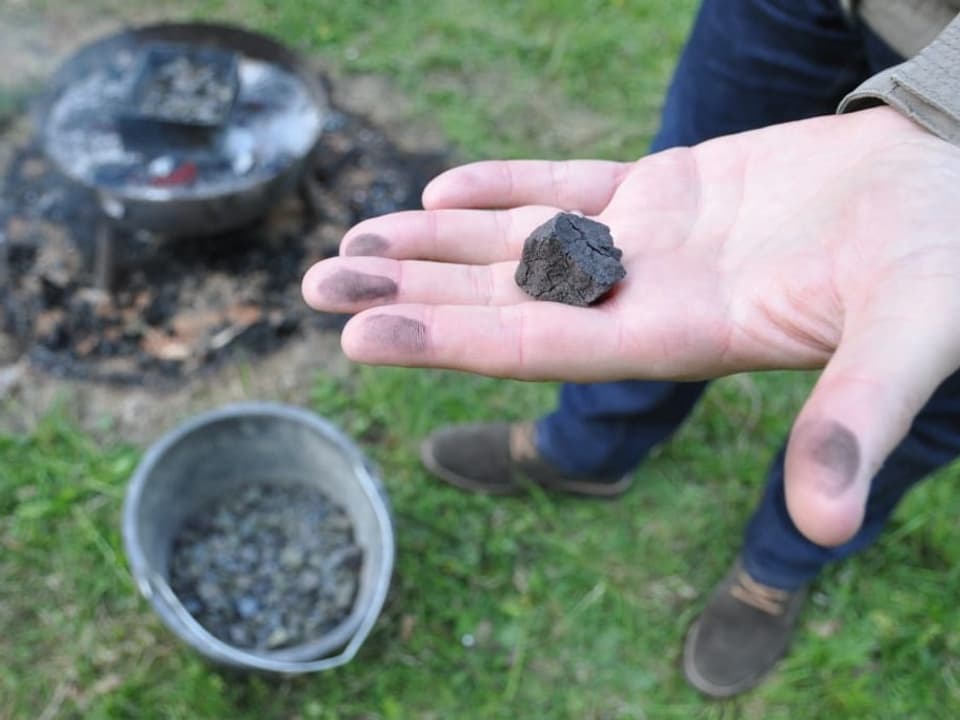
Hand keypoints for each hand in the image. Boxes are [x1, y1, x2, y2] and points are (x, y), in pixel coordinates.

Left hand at [302, 106, 959, 545]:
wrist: (954, 188)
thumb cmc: (944, 262)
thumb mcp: (910, 335)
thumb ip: (855, 421)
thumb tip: (822, 523)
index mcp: (685, 332)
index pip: (542, 342)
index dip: (451, 340)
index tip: (362, 336)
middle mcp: (649, 293)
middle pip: (505, 296)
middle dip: (412, 291)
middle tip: (315, 282)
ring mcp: (652, 240)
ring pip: (520, 241)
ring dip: (436, 242)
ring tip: (351, 239)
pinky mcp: (669, 188)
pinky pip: (568, 184)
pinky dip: (507, 185)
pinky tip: (440, 189)